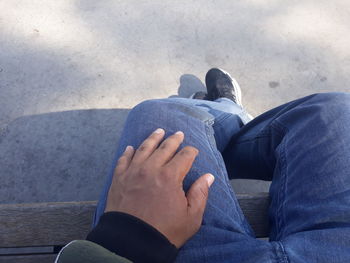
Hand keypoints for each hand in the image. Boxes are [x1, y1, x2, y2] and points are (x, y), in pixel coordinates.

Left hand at [105, 128, 214, 247]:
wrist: (131, 242)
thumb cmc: (164, 231)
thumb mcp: (191, 217)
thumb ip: (200, 194)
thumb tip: (208, 177)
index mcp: (170, 177)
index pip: (184, 156)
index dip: (191, 151)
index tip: (193, 151)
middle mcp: (151, 169)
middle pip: (165, 148)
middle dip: (174, 139)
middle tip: (178, 133)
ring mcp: (133, 172)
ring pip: (144, 148)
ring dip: (153, 138)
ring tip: (158, 131)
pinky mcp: (119, 179)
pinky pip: (123, 160)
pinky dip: (128, 152)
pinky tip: (131, 147)